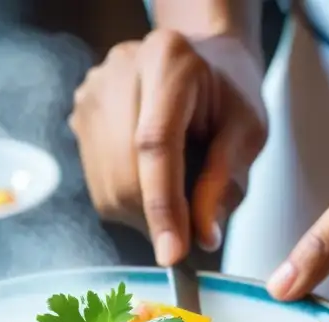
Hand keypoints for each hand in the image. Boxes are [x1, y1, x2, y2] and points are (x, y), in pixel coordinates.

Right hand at [70, 30, 266, 264]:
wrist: (202, 62)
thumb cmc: (229, 96)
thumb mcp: (248, 132)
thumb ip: (225, 182)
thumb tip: (202, 237)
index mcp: (168, 61)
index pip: (155, 144)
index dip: (163, 204)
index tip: (174, 254)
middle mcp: (120, 71)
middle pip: (124, 170)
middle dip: (154, 217)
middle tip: (185, 234)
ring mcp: (93, 93)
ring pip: (107, 185)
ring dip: (141, 213)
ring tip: (174, 198)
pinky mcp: (80, 115)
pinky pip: (98, 183)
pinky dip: (127, 200)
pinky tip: (151, 180)